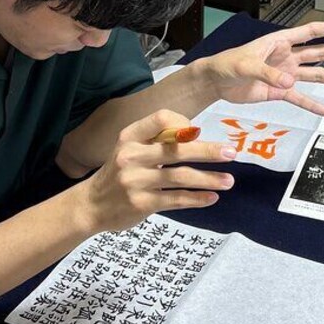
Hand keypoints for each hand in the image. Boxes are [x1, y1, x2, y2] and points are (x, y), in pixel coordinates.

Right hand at [76, 110, 236, 231]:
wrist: (91, 205)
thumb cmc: (119, 173)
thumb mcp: (130, 148)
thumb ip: (157, 140)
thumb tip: (196, 133)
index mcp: (130, 136)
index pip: (161, 118)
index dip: (183, 123)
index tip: (198, 132)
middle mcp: (130, 156)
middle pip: (177, 149)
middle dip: (208, 151)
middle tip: (232, 153)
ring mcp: (135, 181)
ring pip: (180, 177)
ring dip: (209, 179)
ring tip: (229, 181)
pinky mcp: (141, 204)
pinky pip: (176, 200)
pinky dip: (197, 199)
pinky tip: (212, 198)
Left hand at [200, 20, 323, 116]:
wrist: (216, 82)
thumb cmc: (227, 64)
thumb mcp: (246, 65)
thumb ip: (268, 74)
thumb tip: (289, 84)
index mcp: (278, 42)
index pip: (308, 33)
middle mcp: (285, 57)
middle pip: (318, 54)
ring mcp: (284, 75)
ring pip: (314, 76)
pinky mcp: (278, 92)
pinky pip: (299, 98)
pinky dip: (313, 105)